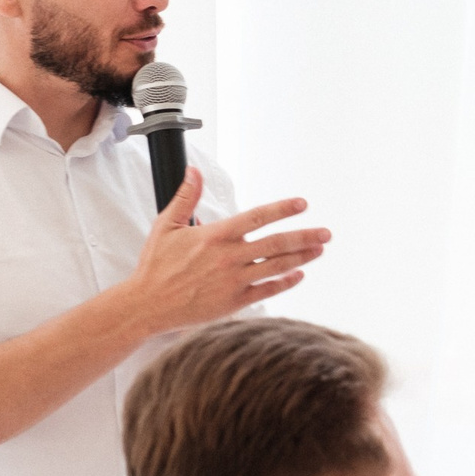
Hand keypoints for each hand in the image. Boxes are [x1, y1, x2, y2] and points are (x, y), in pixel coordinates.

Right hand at [119, 168, 329, 335]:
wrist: (147, 305)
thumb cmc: (155, 265)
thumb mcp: (166, 226)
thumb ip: (185, 197)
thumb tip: (194, 170)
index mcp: (215, 236)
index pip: (257, 217)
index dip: (283, 209)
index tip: (303, 203)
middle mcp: (228, 258)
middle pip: (276, 243)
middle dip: (305, 236)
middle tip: (327, 232)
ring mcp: (233, 281)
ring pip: (276, 267)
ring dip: (301, 257)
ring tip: (319, 249)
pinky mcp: (234, 302)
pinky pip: (267, 291)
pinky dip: (285, 282)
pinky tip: (299, 274)